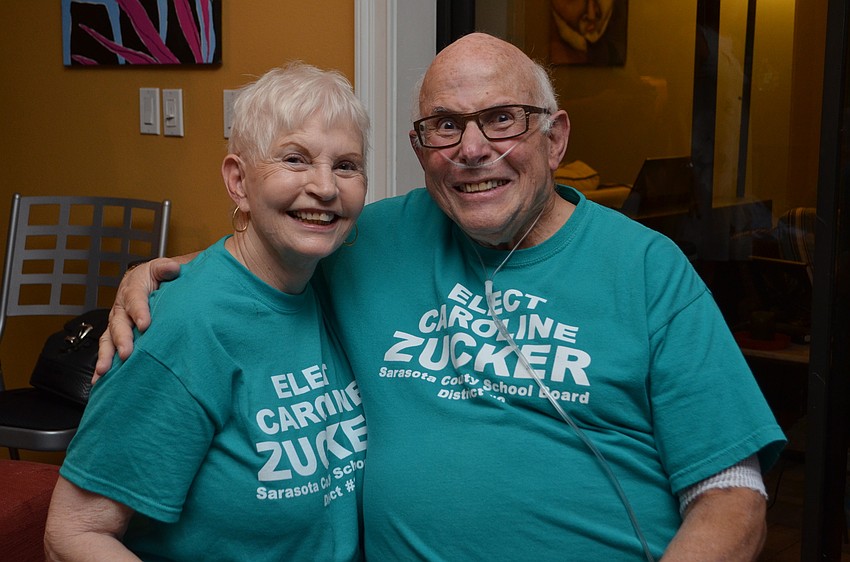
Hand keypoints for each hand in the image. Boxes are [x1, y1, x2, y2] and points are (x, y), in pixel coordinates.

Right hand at [94, 257, 181, 381]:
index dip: (139, 311)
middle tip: (126, 353)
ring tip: (104, 371)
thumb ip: (166, 268)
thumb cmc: (157, 276)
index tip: (145, 325)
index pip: (135, 299)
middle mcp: (121, 306)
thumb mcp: (162, 267)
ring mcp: (117, 322)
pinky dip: (103, 365)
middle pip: (119, 323)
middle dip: (122, 339)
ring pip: (108, 339)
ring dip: (105, 356)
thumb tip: (173, 268)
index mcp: (133, 288)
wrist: (148, 281)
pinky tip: (99, 381)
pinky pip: (107, 349)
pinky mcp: (116, 335)